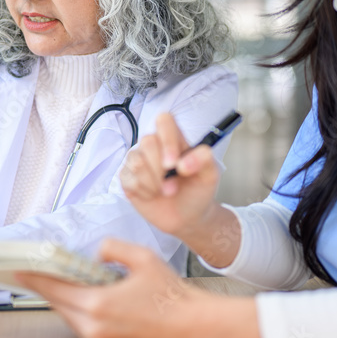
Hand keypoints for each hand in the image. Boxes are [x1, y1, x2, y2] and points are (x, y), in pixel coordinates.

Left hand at [17, 239, 262, 337]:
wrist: (194, 328)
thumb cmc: (171, 294)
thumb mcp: (143, 258)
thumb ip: (113, 248)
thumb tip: (95, 252)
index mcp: (98, 304)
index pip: (55, 288)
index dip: (35, 278)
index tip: (19, 269)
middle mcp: (94, 328)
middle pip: (59, 305)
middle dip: (51, 288)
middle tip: (41, 271)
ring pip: (71, 318)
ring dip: (68, 301)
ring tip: (72, 283)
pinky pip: (84, 330)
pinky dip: (83, 315)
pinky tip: (93, 301)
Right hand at [120, 113, 221, 238]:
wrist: (186, 217)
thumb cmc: (197, 191)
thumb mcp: (209, 175)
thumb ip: (204, 159)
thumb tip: (182, 163)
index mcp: (174, 139)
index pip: (164, 120)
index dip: (167, 140)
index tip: (174, 165)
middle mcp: (154, 145)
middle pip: (147, 141)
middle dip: (161, 171)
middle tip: (173, 187)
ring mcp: (138, 159)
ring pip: (137, 162)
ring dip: (154, 184)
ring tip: (165, 191)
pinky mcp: (127, 176)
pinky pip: (129, 180)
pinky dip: (144, 192)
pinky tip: (152, 195)